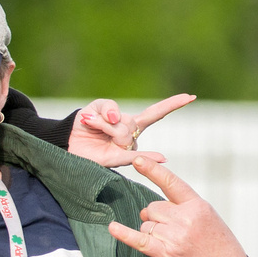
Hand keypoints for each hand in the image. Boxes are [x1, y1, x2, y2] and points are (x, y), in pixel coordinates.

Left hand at [69, 94, 195, 167]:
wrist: (66, 141)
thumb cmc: (83, 124)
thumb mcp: (95, 107)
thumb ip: (108, 107)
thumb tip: (118, 118)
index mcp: (129, 122)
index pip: (156, 113)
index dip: (172, 104)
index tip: (190, 97)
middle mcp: (131, 137)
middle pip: (129, 122)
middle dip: (106, 118)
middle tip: (88, 120)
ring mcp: (125, 149)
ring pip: (122, 133)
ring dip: (101, 126)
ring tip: (88, 127)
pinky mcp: (115, 160)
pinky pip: (134, 157)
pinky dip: (149, 158)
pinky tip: (163, 158)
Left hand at [106, 151, 251, 256]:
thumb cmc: (217, 245)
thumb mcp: (207, 217)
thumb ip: (181, 208)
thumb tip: (148, 210)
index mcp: (197, 205)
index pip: (171, 182)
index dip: (153, 170)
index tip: (137, 160)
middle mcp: (185, 218)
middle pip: (153, 207)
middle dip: (156, 218)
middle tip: (173, 232)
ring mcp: (175, 236)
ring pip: (147, 225)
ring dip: (153, 234)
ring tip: (174, 244)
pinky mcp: (166, 254)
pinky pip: (139, 240)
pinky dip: (124, 234)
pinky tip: (113, 228)